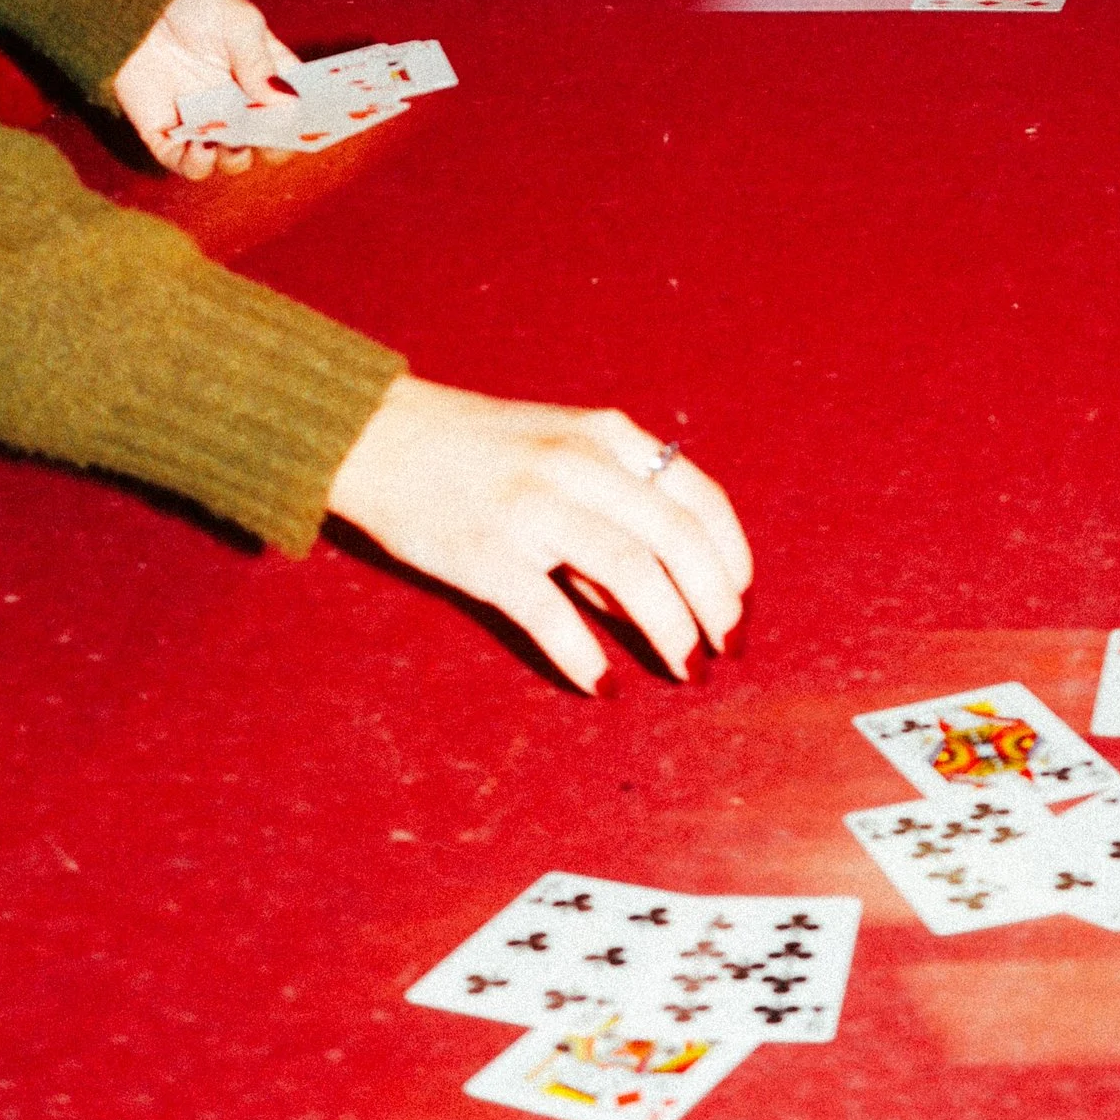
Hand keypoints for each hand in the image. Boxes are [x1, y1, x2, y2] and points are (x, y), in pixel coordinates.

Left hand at [110, 0, 295, 179]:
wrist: (136, 9)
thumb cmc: (195, 7)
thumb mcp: (239, 23)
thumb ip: (259, 62)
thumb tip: (287, 102)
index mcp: (262, 75)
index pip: (293, 105)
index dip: (305, 119)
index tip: (311, 126)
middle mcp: (236, 103)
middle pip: (265, 139)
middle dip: (273, 148)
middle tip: (269, 143)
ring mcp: (203, 121)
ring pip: (229, 158)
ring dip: (236, 162)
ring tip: (232, 149)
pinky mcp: (167, 133)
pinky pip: (185, 162)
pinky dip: (197, 165)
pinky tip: (201, 150)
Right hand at [325, 378, 754, 690]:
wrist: (379, 436)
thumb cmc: (479, 452)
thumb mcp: (560, 454)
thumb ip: (610, 518)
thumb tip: (653, 603)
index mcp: (607, 434)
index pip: (699, 498)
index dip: (731, 559)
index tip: (741, 604)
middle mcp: (580, 463)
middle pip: (677, 540)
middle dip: (715, 605)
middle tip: (725, 653)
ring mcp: (534, 505)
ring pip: (632, 573)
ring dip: (670, 631)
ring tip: (685, 671)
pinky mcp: (487, 551)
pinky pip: (552, 613)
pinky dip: (586, 656)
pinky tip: (605, 685)